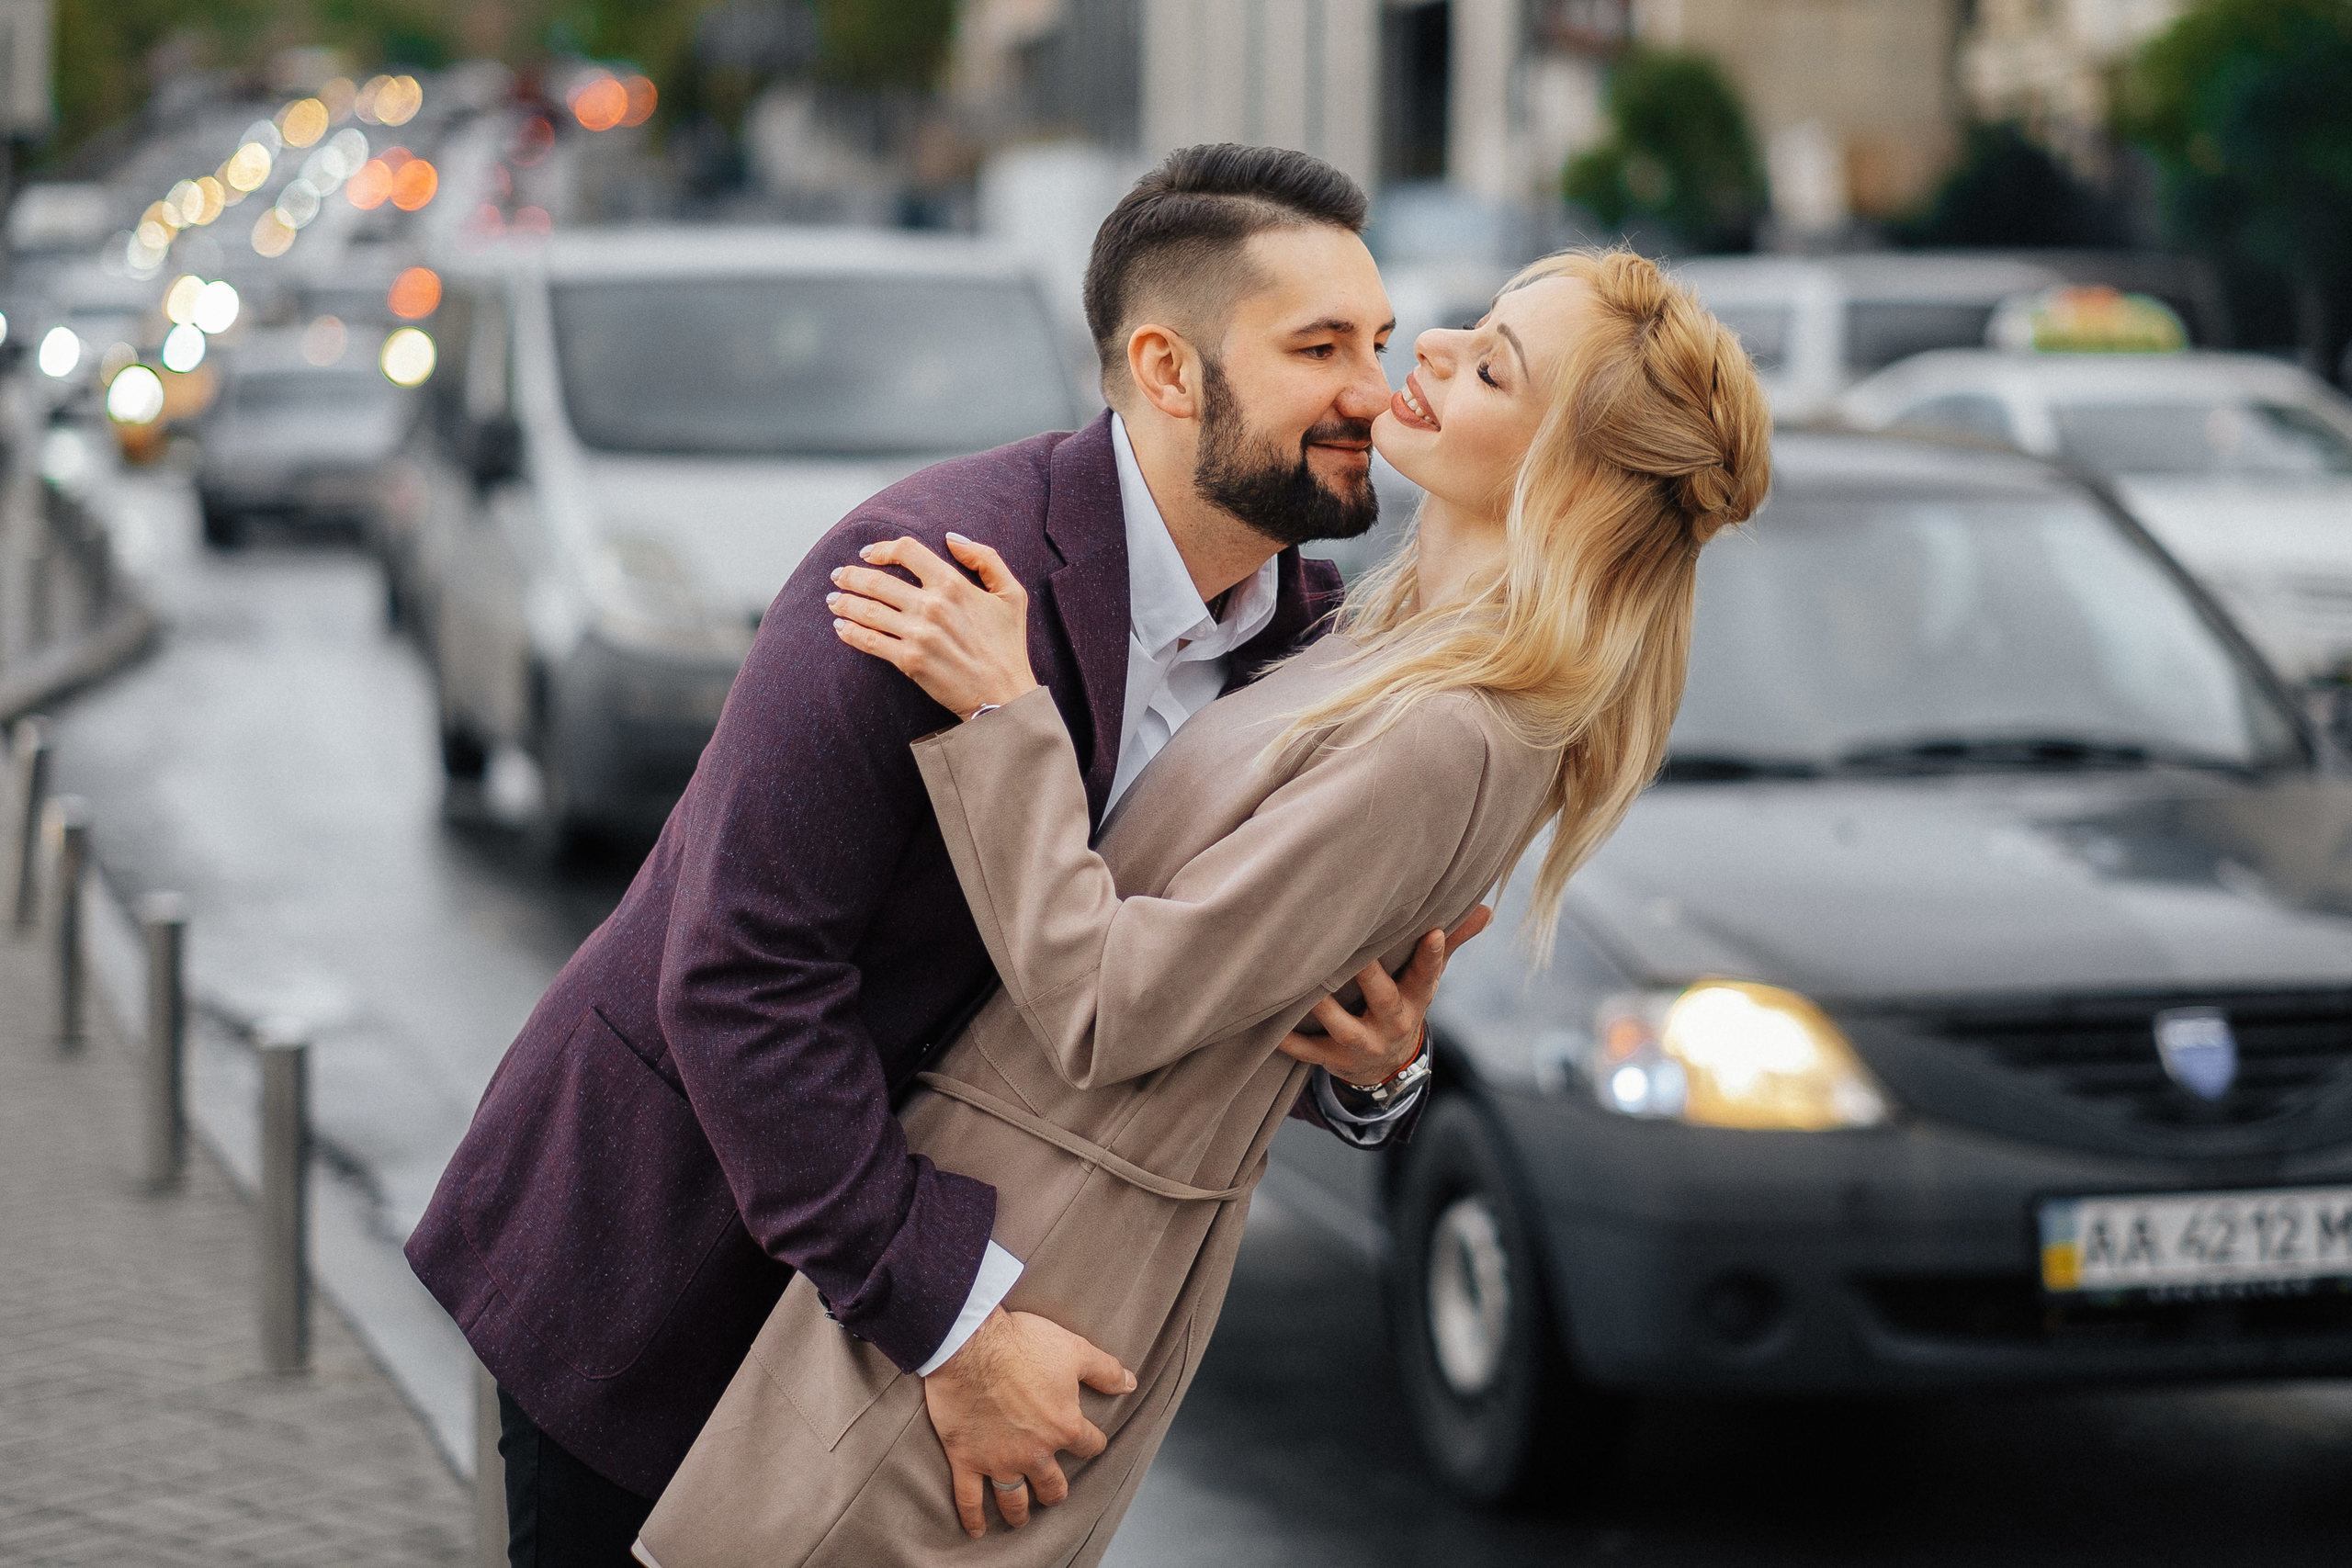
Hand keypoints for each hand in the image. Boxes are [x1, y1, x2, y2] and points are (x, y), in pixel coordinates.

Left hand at [828, 533, 1040, 719]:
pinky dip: (850, 632)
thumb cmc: (1008, 645)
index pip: (906, 551)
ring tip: (833, 600)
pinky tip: (840, 627)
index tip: (867, 553)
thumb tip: (951, 538)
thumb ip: (985, 558)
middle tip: (838, 576)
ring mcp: (918, 634)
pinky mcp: (909, 661)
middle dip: (851, 576)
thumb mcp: (1012, 594)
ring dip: (844, 602)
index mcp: (953, 584)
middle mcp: (932, 606)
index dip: (882, 548)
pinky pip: (869, 641)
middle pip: (877, 581)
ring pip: (868, 610)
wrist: (1004, 696)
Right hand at [923, 1307, 1135, 1537]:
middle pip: (1052, 1486)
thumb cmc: (1023, 1343)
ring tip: (1020, 1519)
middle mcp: (1035, 1452)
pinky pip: (970, 1499)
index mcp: (1064, 1426)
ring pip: (1014, 1500)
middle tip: (1052, 1493)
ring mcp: (999, 1460)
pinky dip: (973, 1518)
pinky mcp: (967, 1460)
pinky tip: (977, 1531)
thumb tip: (1130, 1383)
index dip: (1092, 1444)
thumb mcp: (1075, 1350)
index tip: (1088, 1443)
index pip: (1090, 1446)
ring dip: (1020, 1512)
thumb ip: (1105, 1371)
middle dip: (1054, 1491)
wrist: (971, 1345)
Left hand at [1278, 905, 1492, 1086]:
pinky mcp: (1332, 1058)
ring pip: (1339, 1024)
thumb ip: (1451, 943)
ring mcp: (1361, 1042)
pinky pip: (1307, 1050)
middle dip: (1367, 974)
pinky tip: (1267, 1022)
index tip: (1434, 930)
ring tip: (1299, 978)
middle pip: (1381, 996)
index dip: (1433, 954)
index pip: (1429, 974)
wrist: (1387, 1068)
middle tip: (1349, 948)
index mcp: (1415, 998)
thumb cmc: (1404, 1002)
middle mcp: (1391, 1022)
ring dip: (1320, 1005)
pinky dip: (1287, 1039)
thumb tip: (1486, 908)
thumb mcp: (1427, 980)